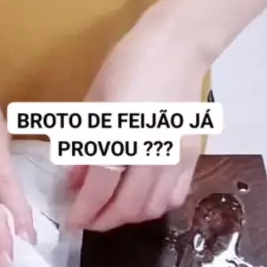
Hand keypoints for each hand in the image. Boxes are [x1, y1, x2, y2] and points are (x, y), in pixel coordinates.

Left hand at [66, 0, 210, 230]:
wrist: (177, 46)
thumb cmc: (127, 66)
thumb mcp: (94, 103)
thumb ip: (84, 146)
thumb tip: (76, 181)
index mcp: (120, 135)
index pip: (100, 188)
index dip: (84, 209)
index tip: (72, 220)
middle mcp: (151, 152)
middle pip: (129, 205)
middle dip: (104, 219)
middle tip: (88, 219)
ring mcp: (177, 155)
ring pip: (154, 206)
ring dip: (129, 215)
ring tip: (112, 210)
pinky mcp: (194, 154)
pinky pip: (176, 194)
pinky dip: (156, 205)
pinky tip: (141, 198)